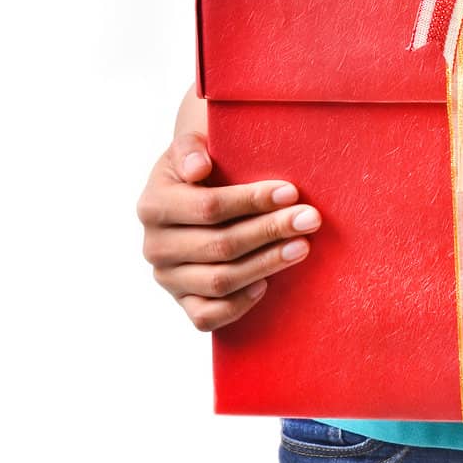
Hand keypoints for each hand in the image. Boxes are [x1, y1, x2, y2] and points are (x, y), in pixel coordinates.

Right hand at [137, 128, 322, 331]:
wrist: (193, 191)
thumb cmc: (201, 163)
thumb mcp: (191, 145)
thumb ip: (190, 148)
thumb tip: (199, 168)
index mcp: (154, 205)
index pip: (208, 208)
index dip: (251, 201)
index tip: (291, 192)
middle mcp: (155, 246)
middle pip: (220, 246)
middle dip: (269, 231)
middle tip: (309, 219)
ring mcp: (168, 278)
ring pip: (219, 282)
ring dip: (265, 264)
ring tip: (301, 247)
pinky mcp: (182, 301)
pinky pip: (207, 317)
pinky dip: (238, 304)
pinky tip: (266, 285)